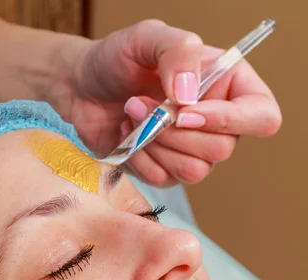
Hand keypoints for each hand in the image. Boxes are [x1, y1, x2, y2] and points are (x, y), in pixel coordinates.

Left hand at [52, 20, 281, 186]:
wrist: (80, 86)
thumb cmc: (116, 58)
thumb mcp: (147, 37)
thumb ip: (177, 53)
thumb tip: (190, 97)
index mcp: (228, 86)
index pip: (261, 117)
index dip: (230, 121)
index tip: (185, 111)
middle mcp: (216, 121)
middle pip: (222, 149)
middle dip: (174, 130)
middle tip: (140, 102)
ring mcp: (190, 150)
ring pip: (195, 170)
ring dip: (155, 143)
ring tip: (131, 114)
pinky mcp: (163, 169)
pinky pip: (164, 180)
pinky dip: (139, 158)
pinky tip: (126, 133)